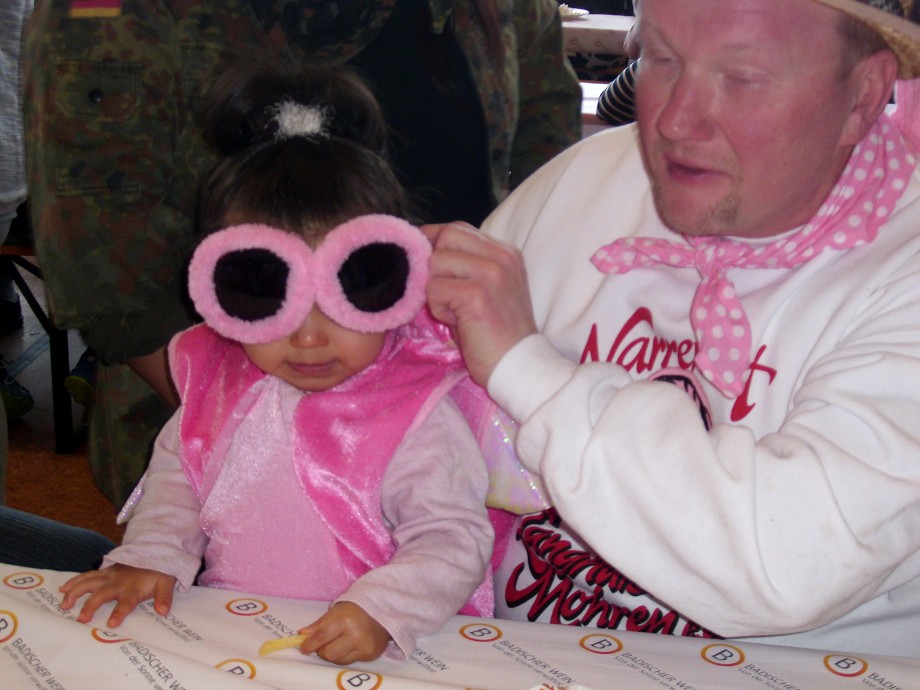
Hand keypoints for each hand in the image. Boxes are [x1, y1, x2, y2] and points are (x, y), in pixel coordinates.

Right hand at [59, 564, 176, 626]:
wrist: (153, 551)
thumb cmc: (158, 572)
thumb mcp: (166, 583)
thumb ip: (165, 597)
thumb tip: (164, 612)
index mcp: (133, 589)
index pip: (126, 603)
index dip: (119, 613)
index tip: (111, 624)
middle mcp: (118, 582)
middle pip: (102, 594)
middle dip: (91, 606)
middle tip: (81, 619)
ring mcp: (108, 576)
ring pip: (89, 582)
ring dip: (76, 593)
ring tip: (64, 605)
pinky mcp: (103, 572)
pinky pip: (86, 576)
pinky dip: (73, 581)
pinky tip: (61, 589)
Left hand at [298, 601, 389, 664]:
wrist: (382, 609)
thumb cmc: (356, 609)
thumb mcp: (336, 611)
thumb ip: (319, 624)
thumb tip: (302, 636)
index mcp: (344, 619)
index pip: (322, 636)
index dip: (309, 644)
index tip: (303, 648)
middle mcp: (355, 634)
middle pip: (328, 653)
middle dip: (322, 650)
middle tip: (324, 643)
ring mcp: (364, 646)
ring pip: (338, 660)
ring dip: (333, 654)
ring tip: (339, 642)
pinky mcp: (369, 654)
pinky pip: (349, 662)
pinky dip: (345, 655)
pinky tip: (349, 645)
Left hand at [422, 222, 537, 385]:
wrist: (518, 365)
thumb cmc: (497, 333)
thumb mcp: (487, 288)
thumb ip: (464, 266)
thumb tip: (422, 251)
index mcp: (506, 253)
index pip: (458, 228)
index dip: (435, 242)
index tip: (425, 262)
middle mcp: (501, 256)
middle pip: (446, 236)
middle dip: (433, 263)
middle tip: (443, 292)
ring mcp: (491, 273)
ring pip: (436, 262)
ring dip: (435, 288)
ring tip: (454, 310)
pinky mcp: (476, 294)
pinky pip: (435, 288)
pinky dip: (438, 307)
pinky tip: (457, 321)